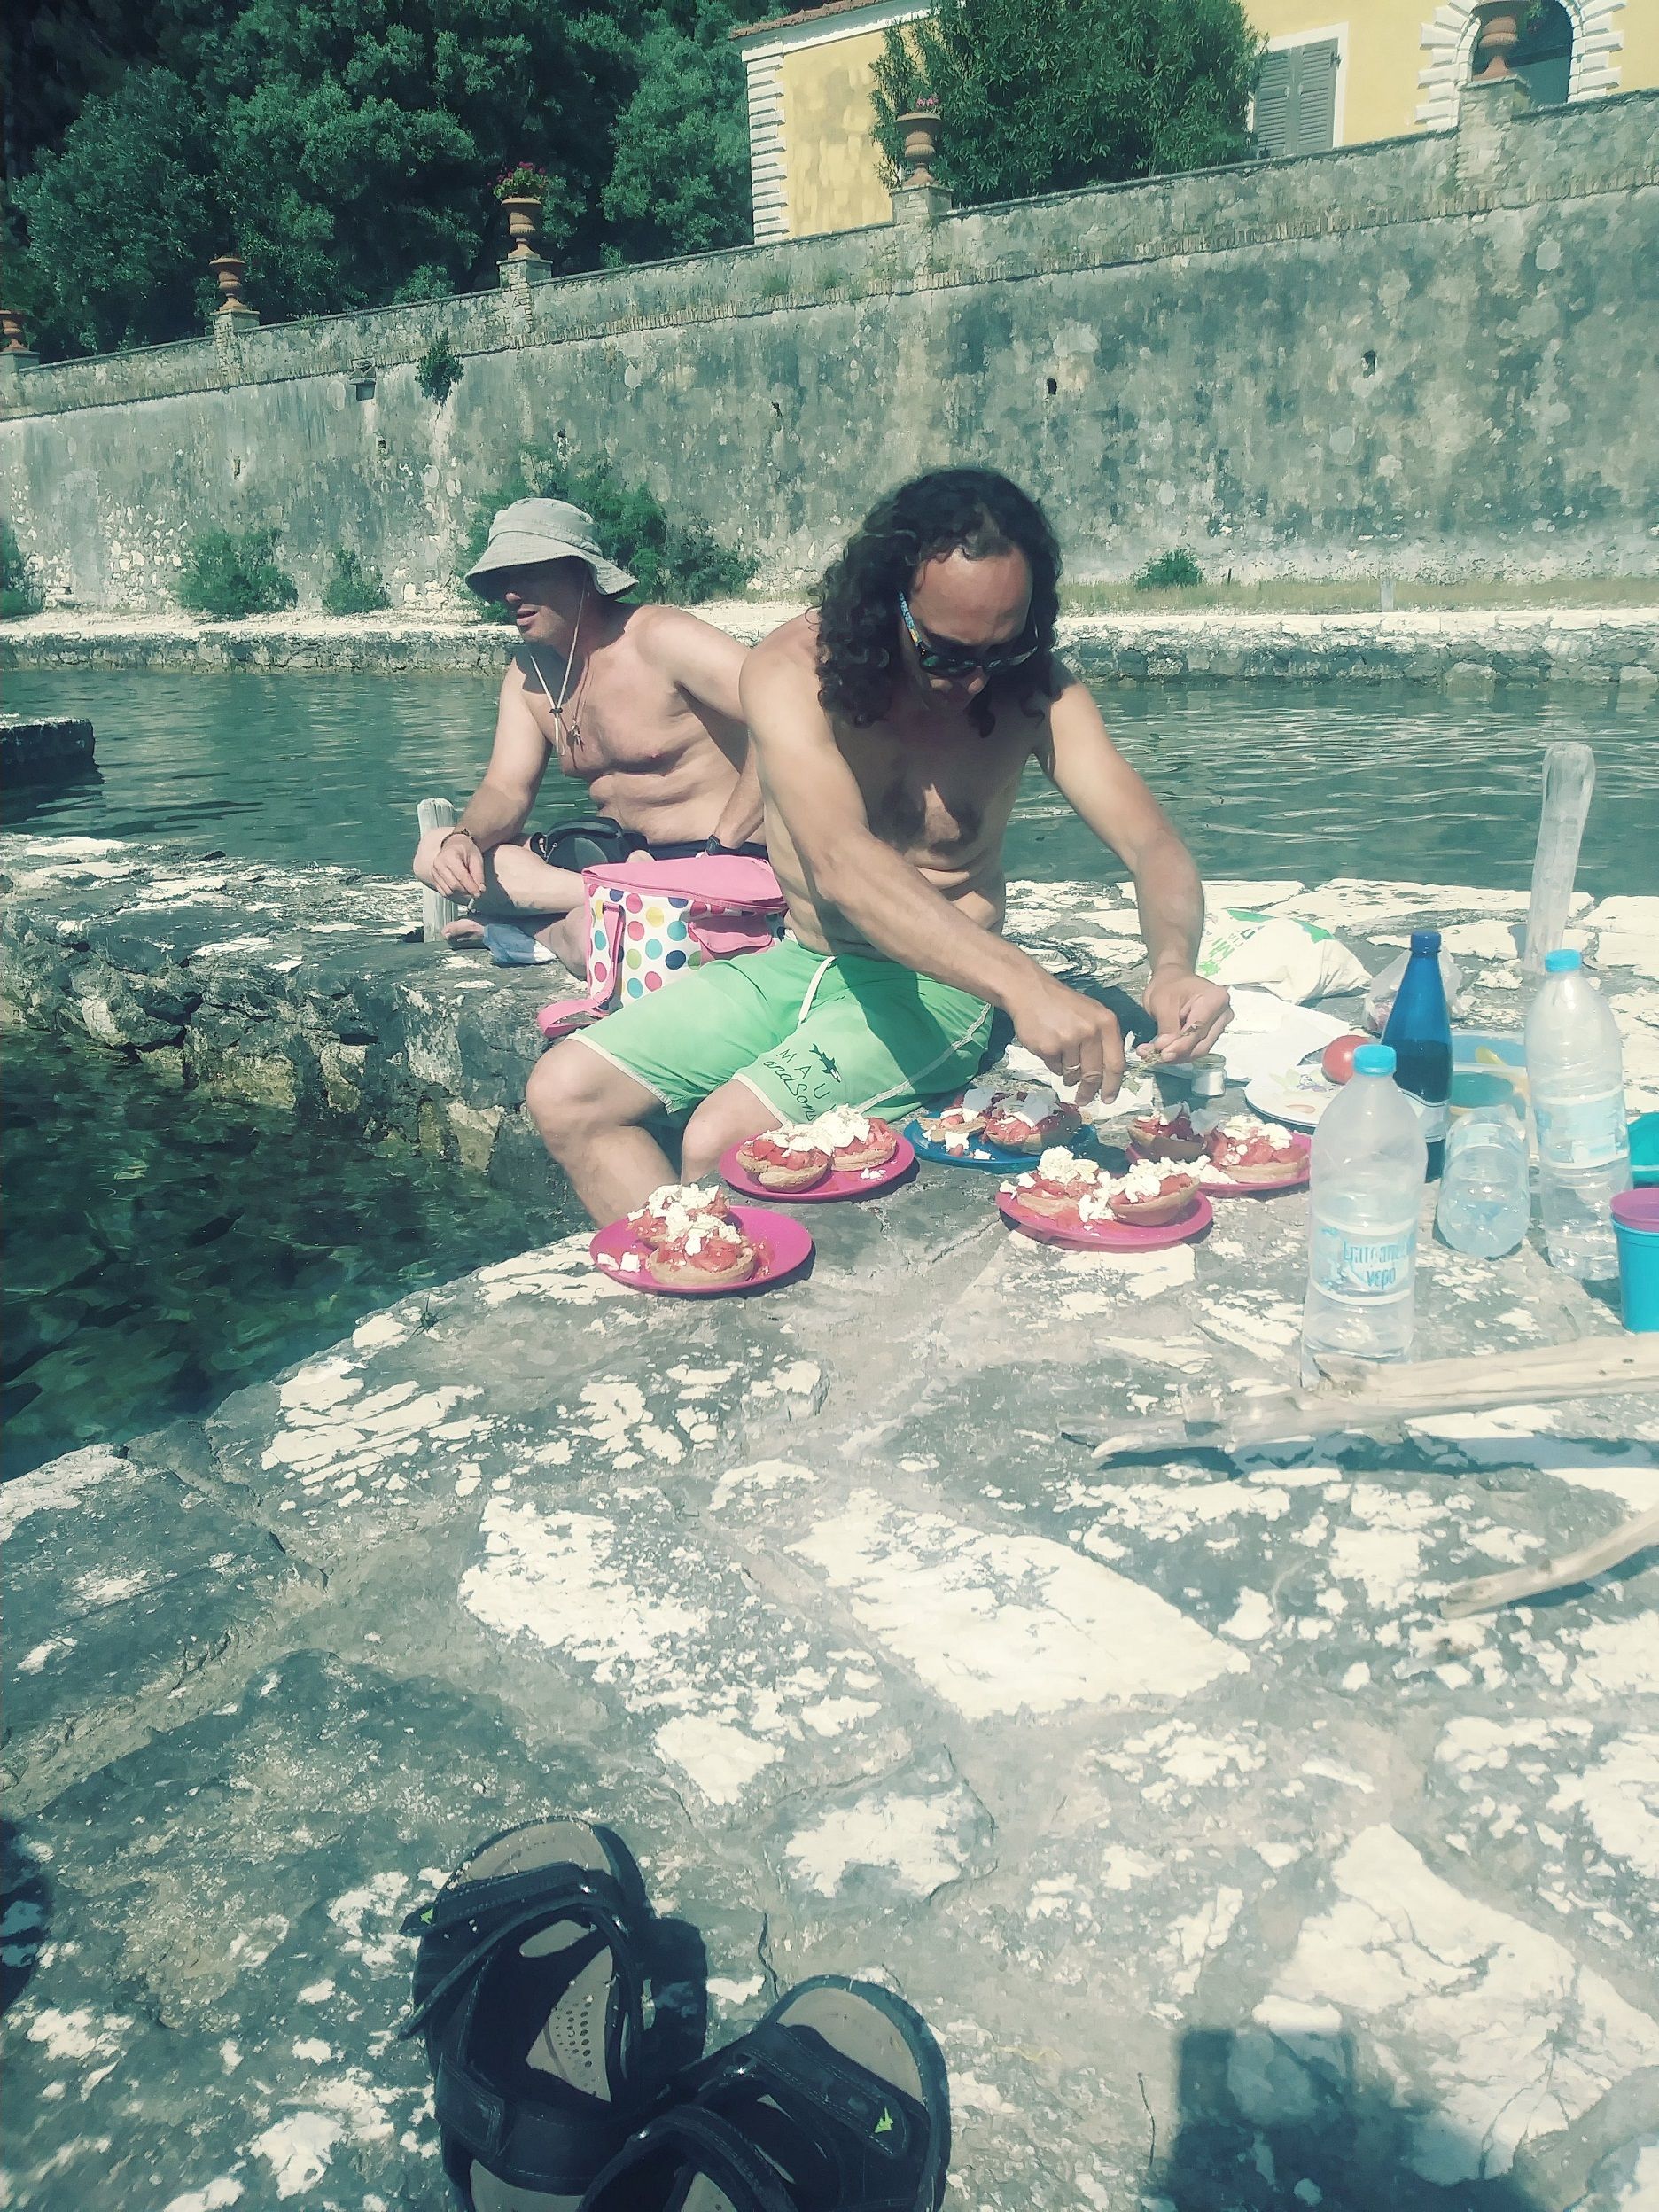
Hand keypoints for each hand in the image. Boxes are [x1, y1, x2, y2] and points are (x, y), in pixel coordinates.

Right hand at [431, 829, 485, 898]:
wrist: (454, 844)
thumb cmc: (465, 849)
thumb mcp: (476, 858)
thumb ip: (478, 874)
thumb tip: (480, 889)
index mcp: (450, 856)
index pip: (461, 877)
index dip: (471, 888)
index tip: (479, 893)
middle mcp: (439, 864)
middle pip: (454, 886)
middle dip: (466, 892)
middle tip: (475, 892)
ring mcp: (434, 872)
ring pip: (448, 891)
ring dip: (460, 894)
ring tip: (469, 890)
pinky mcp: (434, 878)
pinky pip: (443, 892)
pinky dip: (453, 894)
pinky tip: (461, 890)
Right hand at [1011, 976, 1124, 1106]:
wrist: (1031, 992)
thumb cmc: (1064, 1005)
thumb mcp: (1092, 1014)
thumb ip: (1103, 1040)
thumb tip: (1107, 1075)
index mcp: (1106, 1022)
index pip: (1116, 1062)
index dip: (1113, 1085)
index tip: (1109, 1099)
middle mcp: (1090, 1031)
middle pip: (1094, 1074)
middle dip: (1090, 1091)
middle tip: (1084, 1099)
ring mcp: (1068, 1040)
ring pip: (1074, 1073)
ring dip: (1069, 1074)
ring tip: (1063, 1057)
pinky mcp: (1049, 1047)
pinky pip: (1056, 1069)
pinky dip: (1054, 1065)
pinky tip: (1050, 1048)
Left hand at [1140, 969, 1231, 1062]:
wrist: (1173, 978)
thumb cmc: (1168, 985)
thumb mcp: (1161, 1002)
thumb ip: (1166, 1027)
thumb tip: (1165, 1051)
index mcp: (1214, 1000)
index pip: (1198, 1030)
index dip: (1179, 1046)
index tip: (1160, 1054)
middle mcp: (1223, 1014)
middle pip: (1201, 1044)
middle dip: (1176, 1054)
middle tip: (1153, 1056)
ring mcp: (1220, 1024)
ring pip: (1199, 1050)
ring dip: (1177, 1056)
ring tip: (1154, 1054)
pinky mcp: (1213, 1032)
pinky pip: (1197, 1048)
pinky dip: (1180, 1052)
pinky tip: (1164, 1051)